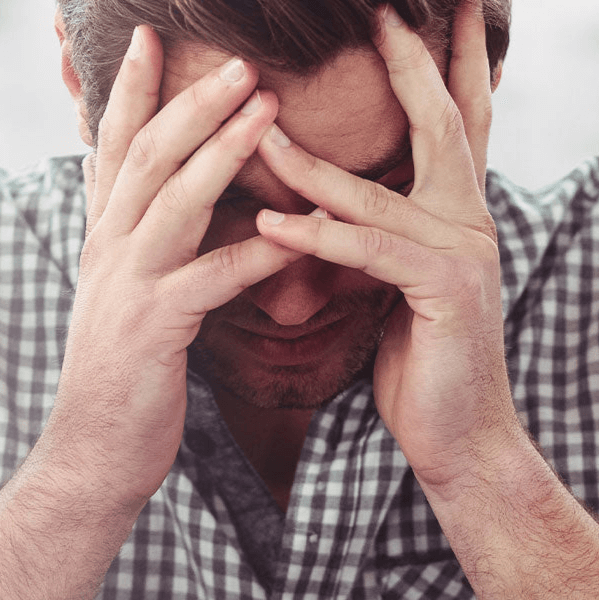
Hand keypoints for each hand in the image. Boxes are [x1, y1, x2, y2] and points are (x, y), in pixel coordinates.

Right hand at [37, 26, 299, 504]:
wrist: (95, 447)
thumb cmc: (125, 369)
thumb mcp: (128, 295)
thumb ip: (146, 248)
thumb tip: (172, 210)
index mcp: (106, 239)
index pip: (116, 150)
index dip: (132, 93)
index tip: (151, 41)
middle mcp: (109, 250)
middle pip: (147, 158)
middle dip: (190, 103)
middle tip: (238, 62)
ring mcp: (127, 286)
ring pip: (172, 201)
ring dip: (219, 151)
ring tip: (264, 109)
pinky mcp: (153, 328)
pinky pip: (212, 279)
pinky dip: (256, 253)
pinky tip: (295, 234)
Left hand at [255, 1, 519, 493]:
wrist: (457, 428)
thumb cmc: (422, 355)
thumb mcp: (402, 283)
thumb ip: (383, 236)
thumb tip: (337, 206)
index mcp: (459, 216)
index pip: (457, 126)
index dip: (446, 67)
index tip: (427, 15)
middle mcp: (469, 222)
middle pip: (442, 126)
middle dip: (413, 65)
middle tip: (386, 12)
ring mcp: (462, 254)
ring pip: (377, 193)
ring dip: (312, 163)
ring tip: (259, 129)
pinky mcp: (443, 292)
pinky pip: (367, 250)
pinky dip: (317, 236)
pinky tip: (272, 222)